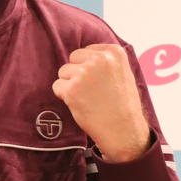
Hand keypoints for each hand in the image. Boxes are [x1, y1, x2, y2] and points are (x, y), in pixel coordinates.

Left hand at [52, 44, 150, 161]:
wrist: (123, 129)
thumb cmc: (122, 105)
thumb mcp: (122, 73)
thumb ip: (105, 61)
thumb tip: (83, 56)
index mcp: (114, 52)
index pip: (87, 51)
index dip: (89, 68)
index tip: (99, 82)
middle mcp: (99, 59)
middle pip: (73, 58)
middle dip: (77, 73)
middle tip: (91, 91)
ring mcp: (85, 73)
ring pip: (63, 72)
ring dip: (70, 85)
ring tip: (88, 98)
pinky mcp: (72, 89)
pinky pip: (57, 86)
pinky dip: (64, 96)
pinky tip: (80, 104)